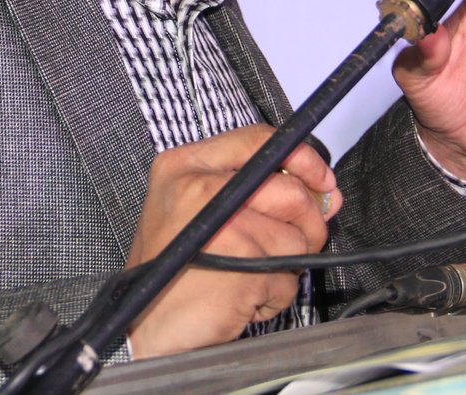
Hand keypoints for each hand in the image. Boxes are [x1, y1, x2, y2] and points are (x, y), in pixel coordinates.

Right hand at [124, 124, 340, 358]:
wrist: (142, 326)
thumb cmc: (171, 271)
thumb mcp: (199, 212)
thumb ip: (258, 192)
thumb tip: (323, 193)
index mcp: (184, 167)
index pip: (257, 140)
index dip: (301, 157)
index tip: (321, 179)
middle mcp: (199, 189)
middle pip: (289, 190)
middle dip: (305, 223)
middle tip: (290, 244)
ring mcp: (221, 227)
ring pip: (295, 238)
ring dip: (285, 267)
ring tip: (246, 275)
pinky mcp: (240, 266)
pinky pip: (287, 278)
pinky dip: (274, 296)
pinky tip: (241, 298)